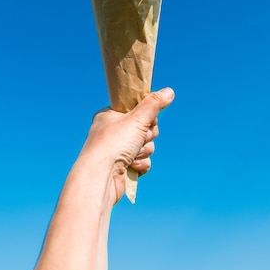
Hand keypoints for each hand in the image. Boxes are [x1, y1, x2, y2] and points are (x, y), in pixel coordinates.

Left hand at [79, 88, 174, 204]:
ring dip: (144, 150)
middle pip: (145, 127)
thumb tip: (169, 91)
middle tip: (139, 137)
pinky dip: (141, 163)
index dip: (146, 115)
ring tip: (132, 154)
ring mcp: (117, 149)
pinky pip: (142, 160)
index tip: (146, 118)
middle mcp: (113, 131)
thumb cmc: (113, 144)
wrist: (100, 178)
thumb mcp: (137, 119)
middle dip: (147, 135)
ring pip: (145, 145)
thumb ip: (154, 104)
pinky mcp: (123, 166)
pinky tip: (131, 165)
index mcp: (111, 115)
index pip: (136, 109)